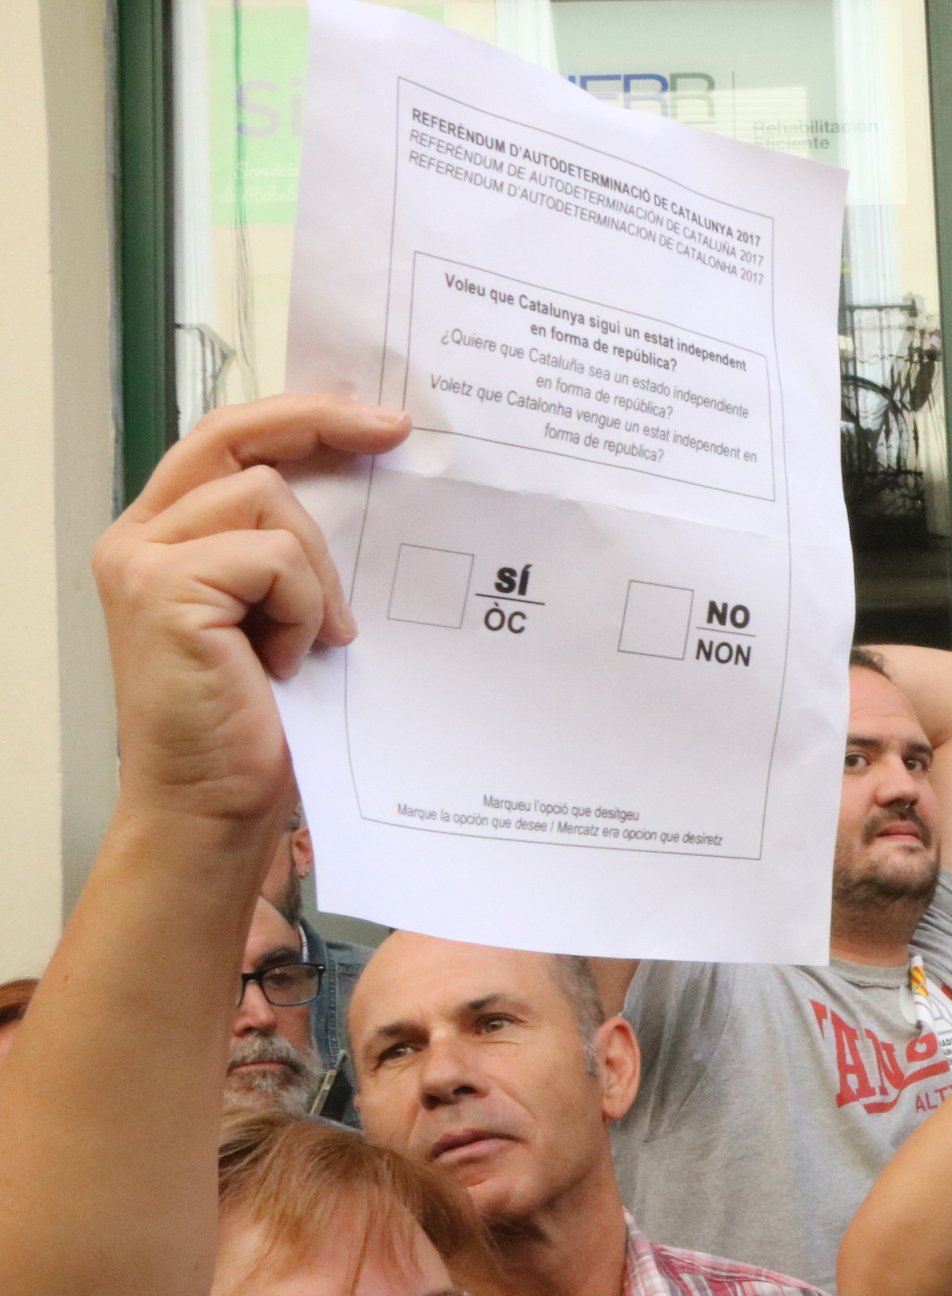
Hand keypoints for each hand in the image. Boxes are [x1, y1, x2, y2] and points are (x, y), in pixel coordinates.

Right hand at [92, 395, 409, 825]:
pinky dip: (302, 609)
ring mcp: (144, 560)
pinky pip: (275, 559)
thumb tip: (373, 486)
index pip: (226, 442)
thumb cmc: (257, 725)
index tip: (378, 422)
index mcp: (164, 537)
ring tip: (310, 642)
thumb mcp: (283, 616)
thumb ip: (293, 553)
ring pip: (270, 500)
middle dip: (321, 423)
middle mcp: (140, 537)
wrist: (217, 806)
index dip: (300, 417)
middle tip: (396, 432)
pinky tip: (288, 662)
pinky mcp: (164, 590)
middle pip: (236, 439)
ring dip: (315, 574)